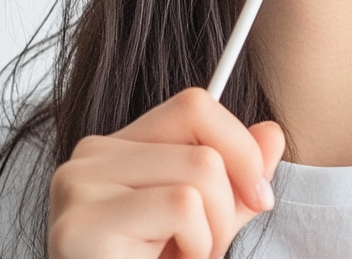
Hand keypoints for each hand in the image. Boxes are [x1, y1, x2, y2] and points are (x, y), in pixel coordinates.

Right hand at [47, 87, 285, 258]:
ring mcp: (79, 186)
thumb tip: (273, 132)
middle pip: (204, 147)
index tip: (259, 194)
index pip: (194, 106)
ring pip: (201, 170)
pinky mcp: (82, 224)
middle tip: (203, 250)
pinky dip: (196, 246)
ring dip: (213, 232)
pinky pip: (182, 206)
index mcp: (116, 148)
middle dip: (228, 208)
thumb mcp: (207, 223)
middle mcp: (90, 156)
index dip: (240, 145)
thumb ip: (236, 180)